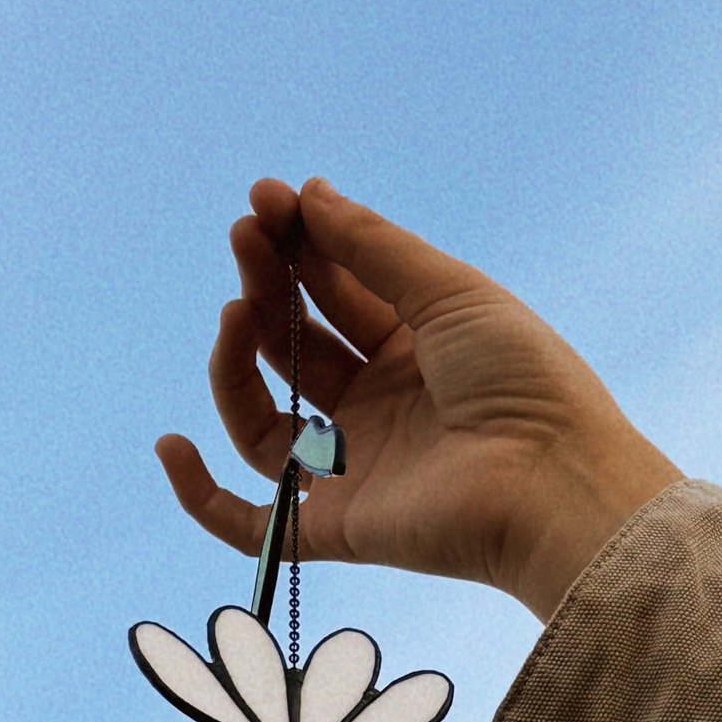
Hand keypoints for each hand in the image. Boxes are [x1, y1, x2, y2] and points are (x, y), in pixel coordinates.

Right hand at [155, 178, 679, 622]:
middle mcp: (379, 407)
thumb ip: (373, 247)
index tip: (268, 200)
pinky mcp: (333, 526)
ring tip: (238, 308)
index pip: (338, 289)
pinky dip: (199, 495)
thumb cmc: (523, 381)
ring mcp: (352, 467)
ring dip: (238, 360)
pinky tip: (172, 445)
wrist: (549, 482)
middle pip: (296, 342)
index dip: (300, 243)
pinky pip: (248, 522)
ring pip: (261, 416)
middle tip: (248, 233)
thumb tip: (311, 195)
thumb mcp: (449, 292)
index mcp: (416, 349)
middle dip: (268, 282)